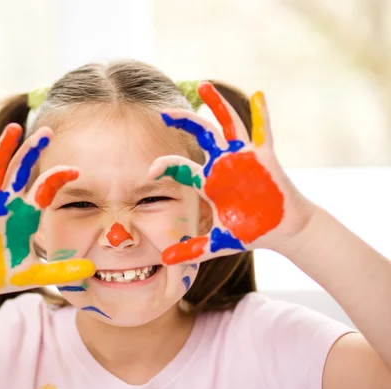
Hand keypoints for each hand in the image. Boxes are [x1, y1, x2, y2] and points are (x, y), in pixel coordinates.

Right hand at [0, 123, 94, 295]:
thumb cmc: (1, 274)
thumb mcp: (35, 274)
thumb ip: (62, 271)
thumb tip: (91, 270)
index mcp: (26, 213)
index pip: (45, 188)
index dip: (58, 178)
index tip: (75, 170)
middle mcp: (8, 202)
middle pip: (22, 169)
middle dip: (33, 150)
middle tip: (47, 131)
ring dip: (4, 148)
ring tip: (14, 128)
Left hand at [149, 82, 315, 264]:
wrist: (281, 231)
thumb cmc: (249, 232)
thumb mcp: (218, 242)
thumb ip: (192, 250)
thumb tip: (165, 261)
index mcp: (208, 181)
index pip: (181, 167)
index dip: (165, 166)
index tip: (150, 170)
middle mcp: (222, 164)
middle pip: (200, 135)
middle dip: (183, 122)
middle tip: (164, 113)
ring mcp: (243, 158)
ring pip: (227, 125)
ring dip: (216, 105)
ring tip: (203, 85)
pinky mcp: (264, 157)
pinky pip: (262, 132)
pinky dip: (261, 114)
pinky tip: (258, 94)